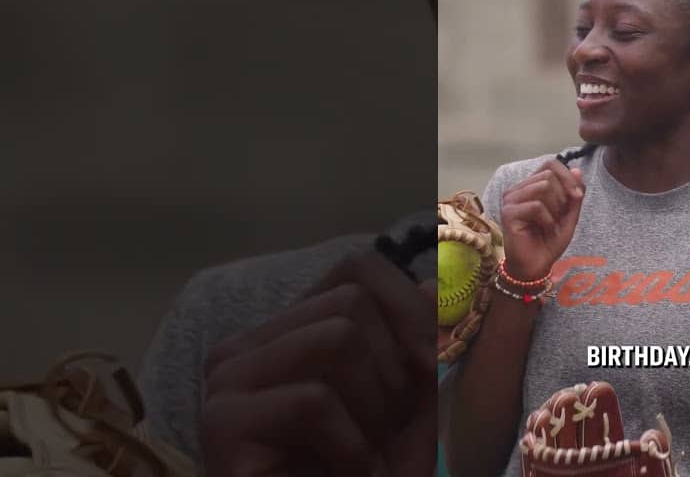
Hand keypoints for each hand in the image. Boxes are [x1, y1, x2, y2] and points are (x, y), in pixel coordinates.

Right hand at [200, 252, 436, 476]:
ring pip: (336, 336)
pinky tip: (349, 476)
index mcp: (288, 332)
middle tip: (389, 434)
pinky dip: (350, 446)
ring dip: (374, 409)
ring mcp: (225, 381)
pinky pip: (313, 399)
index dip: (409, 305)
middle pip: (351, 300)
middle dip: (394, 371)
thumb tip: (434, 280)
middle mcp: (246, 346)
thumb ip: (423, 344)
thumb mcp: (413, 407)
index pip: (356, 267)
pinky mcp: (220, 422)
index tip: (435, 362)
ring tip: (366, 458)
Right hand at [500, 159, 584, 280]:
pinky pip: (537, 205)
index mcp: (530, 186)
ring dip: (555, 208)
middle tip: (559, 217)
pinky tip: (544, 230)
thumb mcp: (569, 216)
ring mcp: (511, 200)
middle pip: (549, 175)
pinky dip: (547, 219)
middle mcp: (518, 189)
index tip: (577, 196)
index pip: (550, 164)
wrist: (535, 266)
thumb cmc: (548, 242)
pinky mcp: (509, 213)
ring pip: (543, 186)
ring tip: (551, 224)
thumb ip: (574, 194)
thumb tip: (578, 170)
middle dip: (563, 196)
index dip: (567, 176)